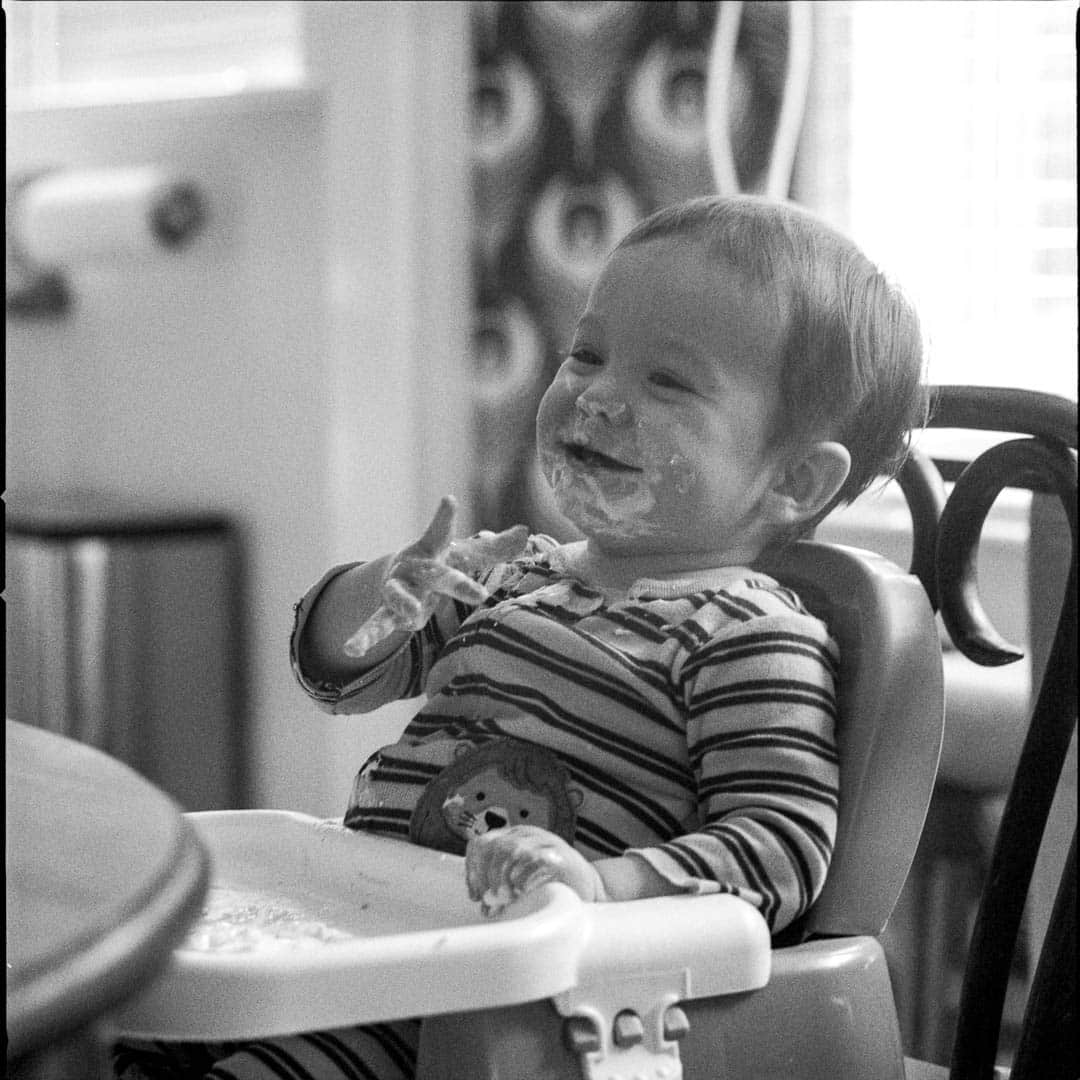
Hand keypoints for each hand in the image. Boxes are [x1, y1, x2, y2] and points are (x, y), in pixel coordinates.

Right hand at [344, 496, 527, 656]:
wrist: (401, 574)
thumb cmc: (441, 562)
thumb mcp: (465, 554)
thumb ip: (494, 547)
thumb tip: (526, 532)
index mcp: (433, 550)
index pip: (441, 532)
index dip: (444, 516)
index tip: (448, 499)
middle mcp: (415, 568)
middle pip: (437, 574)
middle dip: (456, 583)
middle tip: (476, 593)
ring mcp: (398, 589)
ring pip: (400, 597)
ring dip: (406, 605)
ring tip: (413, 616)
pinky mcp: (388, 611)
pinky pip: (377, 624)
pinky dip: (365, 636)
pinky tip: (352, 649)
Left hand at [465, 825, 606, 916]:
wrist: (591, 888)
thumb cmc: (552, 886)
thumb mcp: (520, 883)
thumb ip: (501, 890)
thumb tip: (484, 907)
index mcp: (513, 837)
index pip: (480, 844)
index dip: (472, 869)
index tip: (475, 895)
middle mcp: (527, 834)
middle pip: (492, 846)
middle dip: (484, 876)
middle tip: (489, 900)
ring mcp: (544, 841)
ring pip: (509, 851)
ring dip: (502, 879)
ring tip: (506, 899)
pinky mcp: (559, 854)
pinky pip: (533, 861)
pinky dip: (523, 879)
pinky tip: (523, 893)